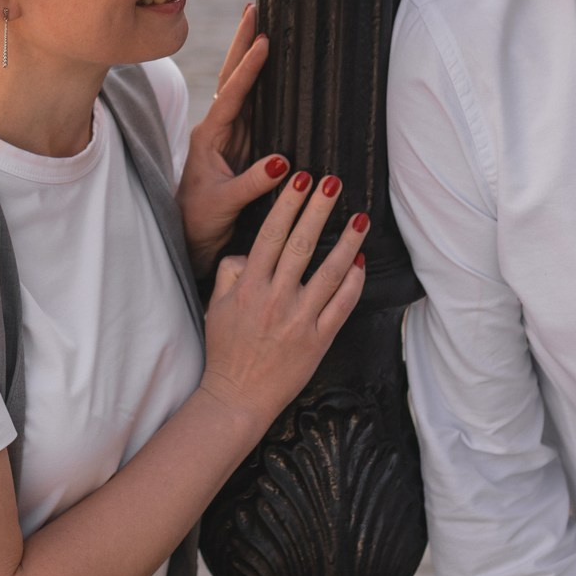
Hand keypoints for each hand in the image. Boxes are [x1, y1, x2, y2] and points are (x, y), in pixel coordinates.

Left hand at [180, 3, 285, 274]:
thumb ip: (251, 184)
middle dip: (242, 43)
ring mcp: (230, 133)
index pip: (230, 96)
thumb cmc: (201, 220)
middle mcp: (218, 128)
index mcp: (210, 137)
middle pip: (232, 77)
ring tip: (264, 22)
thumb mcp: (224, 204)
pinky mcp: (243, 143)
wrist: (191, 236)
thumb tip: (283, 163)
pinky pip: (255, 105)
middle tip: (254, 7)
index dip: (247, 69)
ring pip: (243, 86)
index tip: (262, 42)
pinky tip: (276, 64)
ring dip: (251, 55)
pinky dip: (264, 81)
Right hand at [199, 170, 367, 426]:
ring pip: (328, 272)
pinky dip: (353, 283)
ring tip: (360, 218)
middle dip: (318, 210)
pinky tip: (362, 261)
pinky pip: (341, 306)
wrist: (238, 396)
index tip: (299, 179)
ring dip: (347, 243)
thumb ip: (229, 272)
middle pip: (300, 245)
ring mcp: (298, 320)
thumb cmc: (225, 350)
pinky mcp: (317, 340)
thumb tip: (248, 252)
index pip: (271, 236)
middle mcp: (274, 299)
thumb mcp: (214, 306)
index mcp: (248, 287)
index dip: (287, 205)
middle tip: (333, 182)